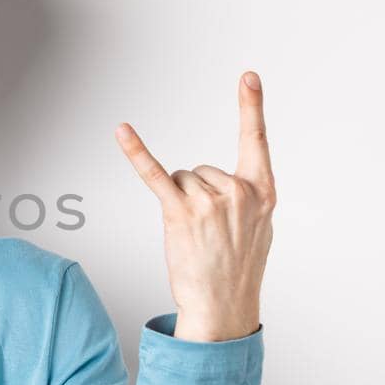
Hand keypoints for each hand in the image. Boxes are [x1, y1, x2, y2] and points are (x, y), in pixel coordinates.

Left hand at [115, 71, 275, 341]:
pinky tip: (122, 132)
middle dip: (196, 195)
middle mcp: (238, 192)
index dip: (251, 106)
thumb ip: (248, 198)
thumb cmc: (238, 270)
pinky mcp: (179, 214)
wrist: (223, 308)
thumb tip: (227, 187)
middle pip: (200, 169)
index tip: (247, 76)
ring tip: (193, 235)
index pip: (256, 140)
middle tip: (207, 231)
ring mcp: (209, 202)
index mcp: (262, 192)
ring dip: (179, 203)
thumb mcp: (259, 228)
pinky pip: (155, 175)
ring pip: (180, 178)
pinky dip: (136, 152)